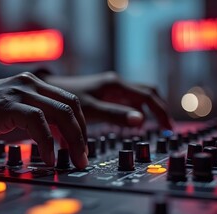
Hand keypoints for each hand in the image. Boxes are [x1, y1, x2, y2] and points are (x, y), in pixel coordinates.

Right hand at [0, 72, 88, 168]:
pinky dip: (47, 142)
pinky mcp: (6, 105)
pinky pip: (37, 122)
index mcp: (31, 85)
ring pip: (60, 112)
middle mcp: (28, 84)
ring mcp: (17, 92)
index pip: (70, 101)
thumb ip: (29, 118)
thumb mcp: (9, 112)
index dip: (81, 125)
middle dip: (82, 135)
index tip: (82, 146)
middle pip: (71, 106)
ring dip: (72, 139)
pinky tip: (48, 157)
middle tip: (83, 158)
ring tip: (73, 160)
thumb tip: (52, 138)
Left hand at [45, 71, 173, 129]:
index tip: (168, 128)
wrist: (48, 92)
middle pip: (146, 93)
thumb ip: (116, 115)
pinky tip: (131, 123)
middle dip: (158, 109)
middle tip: (166, 127)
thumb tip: (141, 121)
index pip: (148, 96)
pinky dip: (133, 111)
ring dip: (146, 110)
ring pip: (136, 97)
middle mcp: (115, 84)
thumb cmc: (65, 100)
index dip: (161, 112)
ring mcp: (110, 89)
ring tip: (151, 127)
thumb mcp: (92, 110)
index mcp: (115, 85)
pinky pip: (125, 102)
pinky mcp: (104, 95)